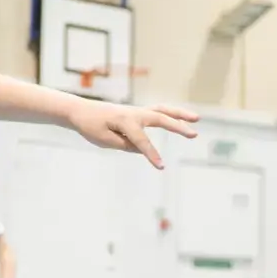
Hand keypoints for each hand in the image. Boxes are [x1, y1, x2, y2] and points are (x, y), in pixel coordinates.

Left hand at [69, 102, 199, 168]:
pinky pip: (157, 112)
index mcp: (123, 120)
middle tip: (194, 134)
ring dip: (179, 114)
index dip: (151, 154)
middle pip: (159, 118)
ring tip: (196, 118)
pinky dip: (170, 114)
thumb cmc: (89, 126)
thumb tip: (143, 148)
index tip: (161, 166)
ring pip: (161, 110)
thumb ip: (124, 144)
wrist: (80, 111)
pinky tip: (181, 120)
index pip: (141, 140)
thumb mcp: (103, 140)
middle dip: (177, 127)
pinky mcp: (136, 113)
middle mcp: (133, 113)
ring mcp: (136, 111)